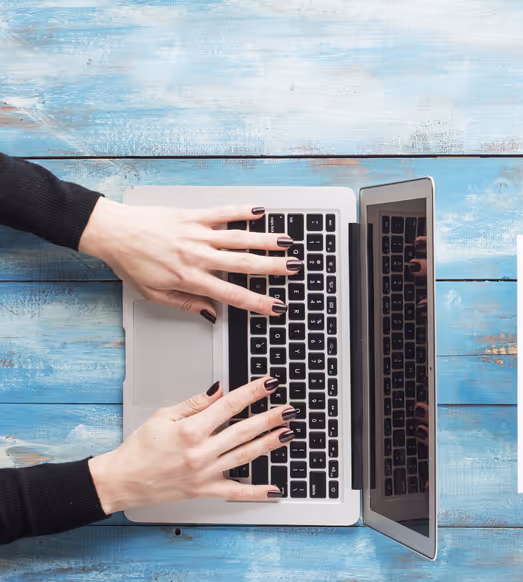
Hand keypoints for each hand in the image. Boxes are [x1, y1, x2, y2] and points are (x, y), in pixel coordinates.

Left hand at [79, 198, 300, 318]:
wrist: (113, 232)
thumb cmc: (131, 263)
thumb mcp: (154, 294)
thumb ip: (186, 303)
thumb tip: (211, 312)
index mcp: (190, 278)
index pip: (232, 294)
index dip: (257, 302)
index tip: (276, 306)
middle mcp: (197, 256)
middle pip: (243, 263)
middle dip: (272, 268)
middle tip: (293, 269)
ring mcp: (196, 234)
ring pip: (238, 238)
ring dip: (265, 240)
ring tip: (286, 242)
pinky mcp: (191, 216)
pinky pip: (221, 213)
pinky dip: (241, 211)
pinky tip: (259, 211)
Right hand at [88, 377, 297, 512]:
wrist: (121, 481)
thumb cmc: (138, 448)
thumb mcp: (163, 417)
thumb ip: (194, 404)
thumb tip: (219, 390)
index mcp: (190, 430)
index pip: (229, 405)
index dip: (252, 392)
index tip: (269, 384)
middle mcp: (200, 452)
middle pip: (243, 431)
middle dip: (270, 418)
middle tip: (290, 409)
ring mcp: (205, 473)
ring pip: (245, 456)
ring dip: (269, 444)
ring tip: (288, 434)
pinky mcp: (204, 490)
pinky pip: (235, 491)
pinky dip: (257, 492)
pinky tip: (275, 490)